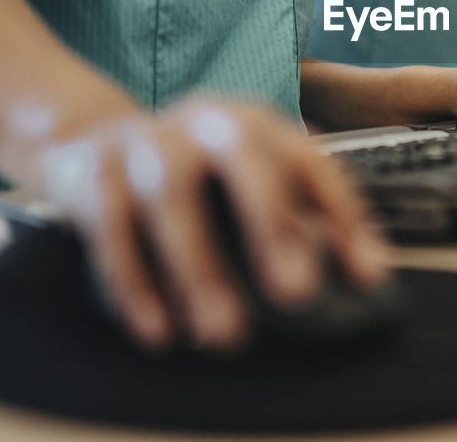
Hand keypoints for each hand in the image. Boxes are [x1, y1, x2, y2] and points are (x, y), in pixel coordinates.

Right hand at [36, 97, 389, 350]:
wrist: (88, 144)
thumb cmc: (192, 177)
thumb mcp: (246, 186)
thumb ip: (297, 223)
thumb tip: (355, 276)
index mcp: (256, 126)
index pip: (311, 163)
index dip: (344, 217)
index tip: (369, 277)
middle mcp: (205, 124)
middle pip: (245, 159)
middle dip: (273, 225)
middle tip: (297, 293)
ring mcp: (145, 143)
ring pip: (172, 196)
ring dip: (199, 268)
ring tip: (224, 332)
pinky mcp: (90, 172)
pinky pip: (111, 227)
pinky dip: (134, 282)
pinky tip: (159, 330)